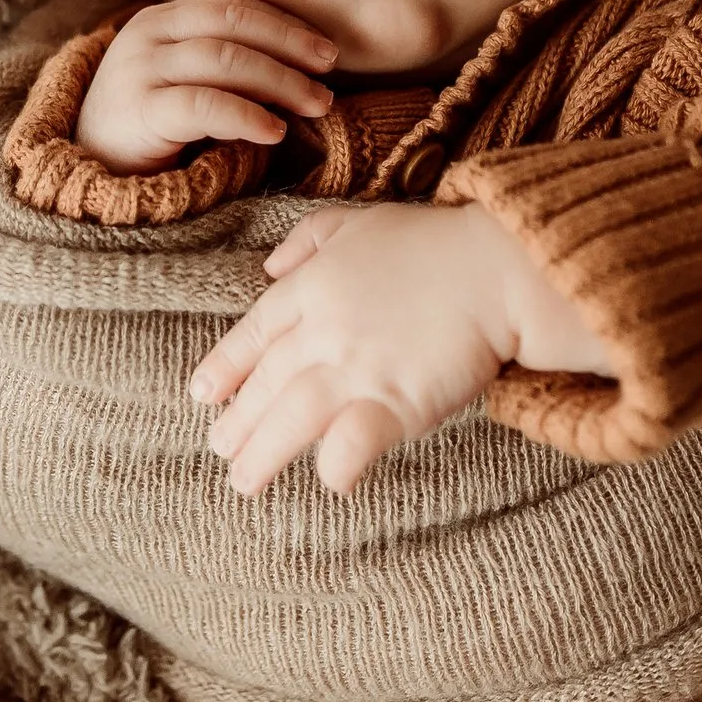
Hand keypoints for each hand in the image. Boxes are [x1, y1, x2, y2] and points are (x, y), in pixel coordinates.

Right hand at [74, 0, 335, 172]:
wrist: (87, 171)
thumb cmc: (149, 127)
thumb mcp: (184, 81)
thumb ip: (228, 64)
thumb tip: (304, 67)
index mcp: (161, 19)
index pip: (231, 5)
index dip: (283, 22)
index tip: (324, 46)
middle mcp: (147, 34)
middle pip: (232, 23)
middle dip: (289, 44)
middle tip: (329, 70)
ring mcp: (138, 70)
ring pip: (223, 59)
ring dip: (280, 81)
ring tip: (316, 104)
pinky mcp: (138, 112)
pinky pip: (203, 106)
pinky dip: (246, 115)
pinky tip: (275, 131)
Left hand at [194, 203, 536, 494]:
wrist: (499, 268)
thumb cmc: (436, 243)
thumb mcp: (361, 219)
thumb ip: (309, 239)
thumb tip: (270, 267)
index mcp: (312, 287)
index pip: (254, 335)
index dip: (224, 367)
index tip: (202, 396)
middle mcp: (325, 331)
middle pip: (266, 384)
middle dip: (237, 422)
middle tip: (220, 450)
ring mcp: (358, 368)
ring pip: (292, 418)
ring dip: (262, 455)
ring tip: (243, 482)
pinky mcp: (396, 402)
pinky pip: (351, 444)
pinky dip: (336, 465)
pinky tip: (331, 481)